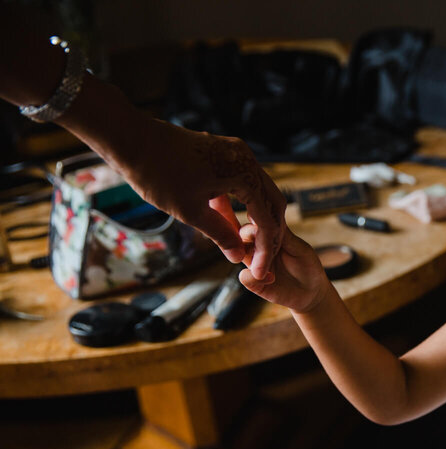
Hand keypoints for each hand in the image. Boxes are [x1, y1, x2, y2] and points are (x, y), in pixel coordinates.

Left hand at [110, 116, 286, 280]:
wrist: (130, 138)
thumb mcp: (190, 211)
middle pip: (272, 203)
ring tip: (245, 244)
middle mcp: (246, 159)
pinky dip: (241, 205)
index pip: (266, 218)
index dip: (264, 248)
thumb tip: (238, 256)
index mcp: (244, 173)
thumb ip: (220, 234)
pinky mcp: (222, 153)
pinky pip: (242, 182)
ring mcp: (235, 153)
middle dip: (268, 233)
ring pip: (258, 192)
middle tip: (259, 257)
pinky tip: (229, 223)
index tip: (258, 269)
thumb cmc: (157, 172)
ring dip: (255, 219)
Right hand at [236, 222, 332, 313]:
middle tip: (258, 239)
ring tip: (263, 261)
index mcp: (269, 237)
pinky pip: (244, 277)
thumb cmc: (308, 266)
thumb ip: (283, 234)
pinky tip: (270, 278)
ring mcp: (255, 266)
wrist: (313, 292)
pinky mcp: (256, 284)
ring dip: (247, 254)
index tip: (261, 218)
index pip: (256, 222)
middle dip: (247, 234)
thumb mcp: (299, 248)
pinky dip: (253, 277)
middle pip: (242, 235)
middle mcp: (258, 249)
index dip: (256, 218)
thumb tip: (270, 213)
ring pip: (239, 254)